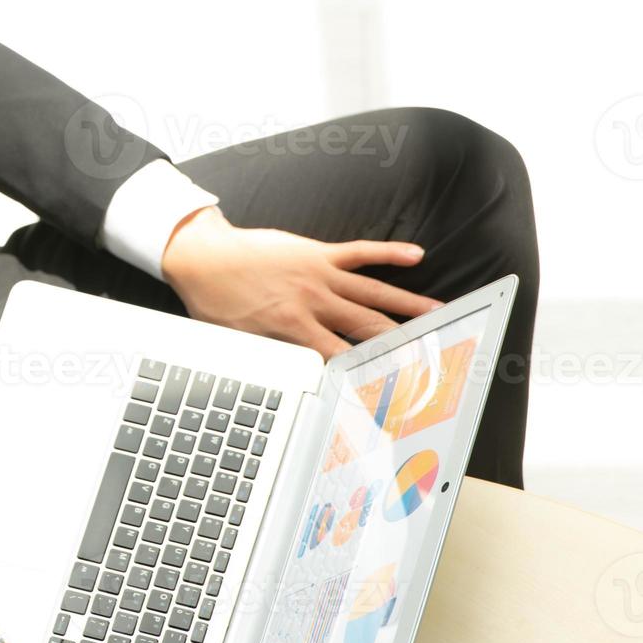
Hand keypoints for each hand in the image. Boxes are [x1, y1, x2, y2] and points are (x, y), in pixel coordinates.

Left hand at [159, 206, 443, 359]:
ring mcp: (318, 275)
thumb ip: (276, 360)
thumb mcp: (239, 343)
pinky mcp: (318, 252)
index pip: (342, 359)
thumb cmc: (214, 300)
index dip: (369, 376)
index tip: (394, 390)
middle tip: (432, 355)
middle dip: (401, 343)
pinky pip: (360, 252)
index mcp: (294, 328)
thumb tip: (301, 383)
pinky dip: (388, 253)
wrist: (201, 256)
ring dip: (409, 304)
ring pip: (374, 292)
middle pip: (368, 327)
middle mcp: (313, 302)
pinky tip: (415, 256)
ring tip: (440, 313)